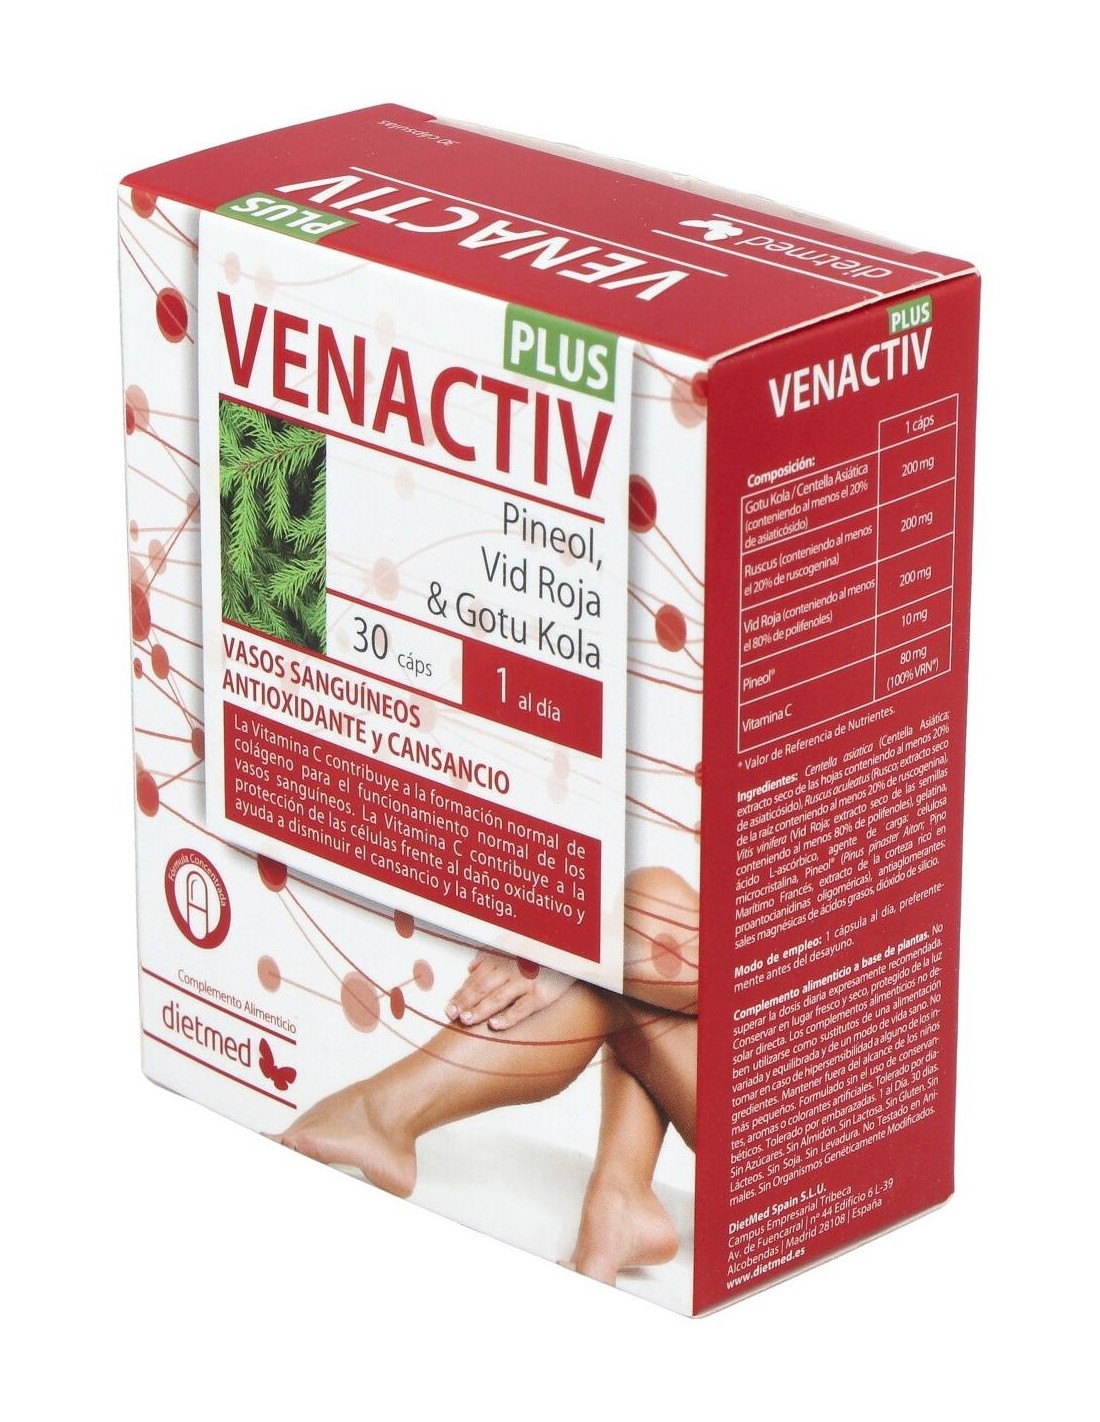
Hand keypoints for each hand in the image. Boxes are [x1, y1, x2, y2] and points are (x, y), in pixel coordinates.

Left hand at [445, 952, 573, 1030]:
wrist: (571, 951)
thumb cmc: (539, 949)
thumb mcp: (512, 945)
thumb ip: (489, 955)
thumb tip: (470, 968)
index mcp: (502, 958)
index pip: (476, 978)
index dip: (461, 992)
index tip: (449, 1005)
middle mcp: (511, 970)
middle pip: (482, 988)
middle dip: (464, 1002)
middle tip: (451, 1014)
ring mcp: (526, 982)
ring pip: (497, 998)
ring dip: (479, 1010)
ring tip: (466, 1020)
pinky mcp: (542, 995)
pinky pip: (521, 1009)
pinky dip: (507, 1018)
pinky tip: (494, 1026)